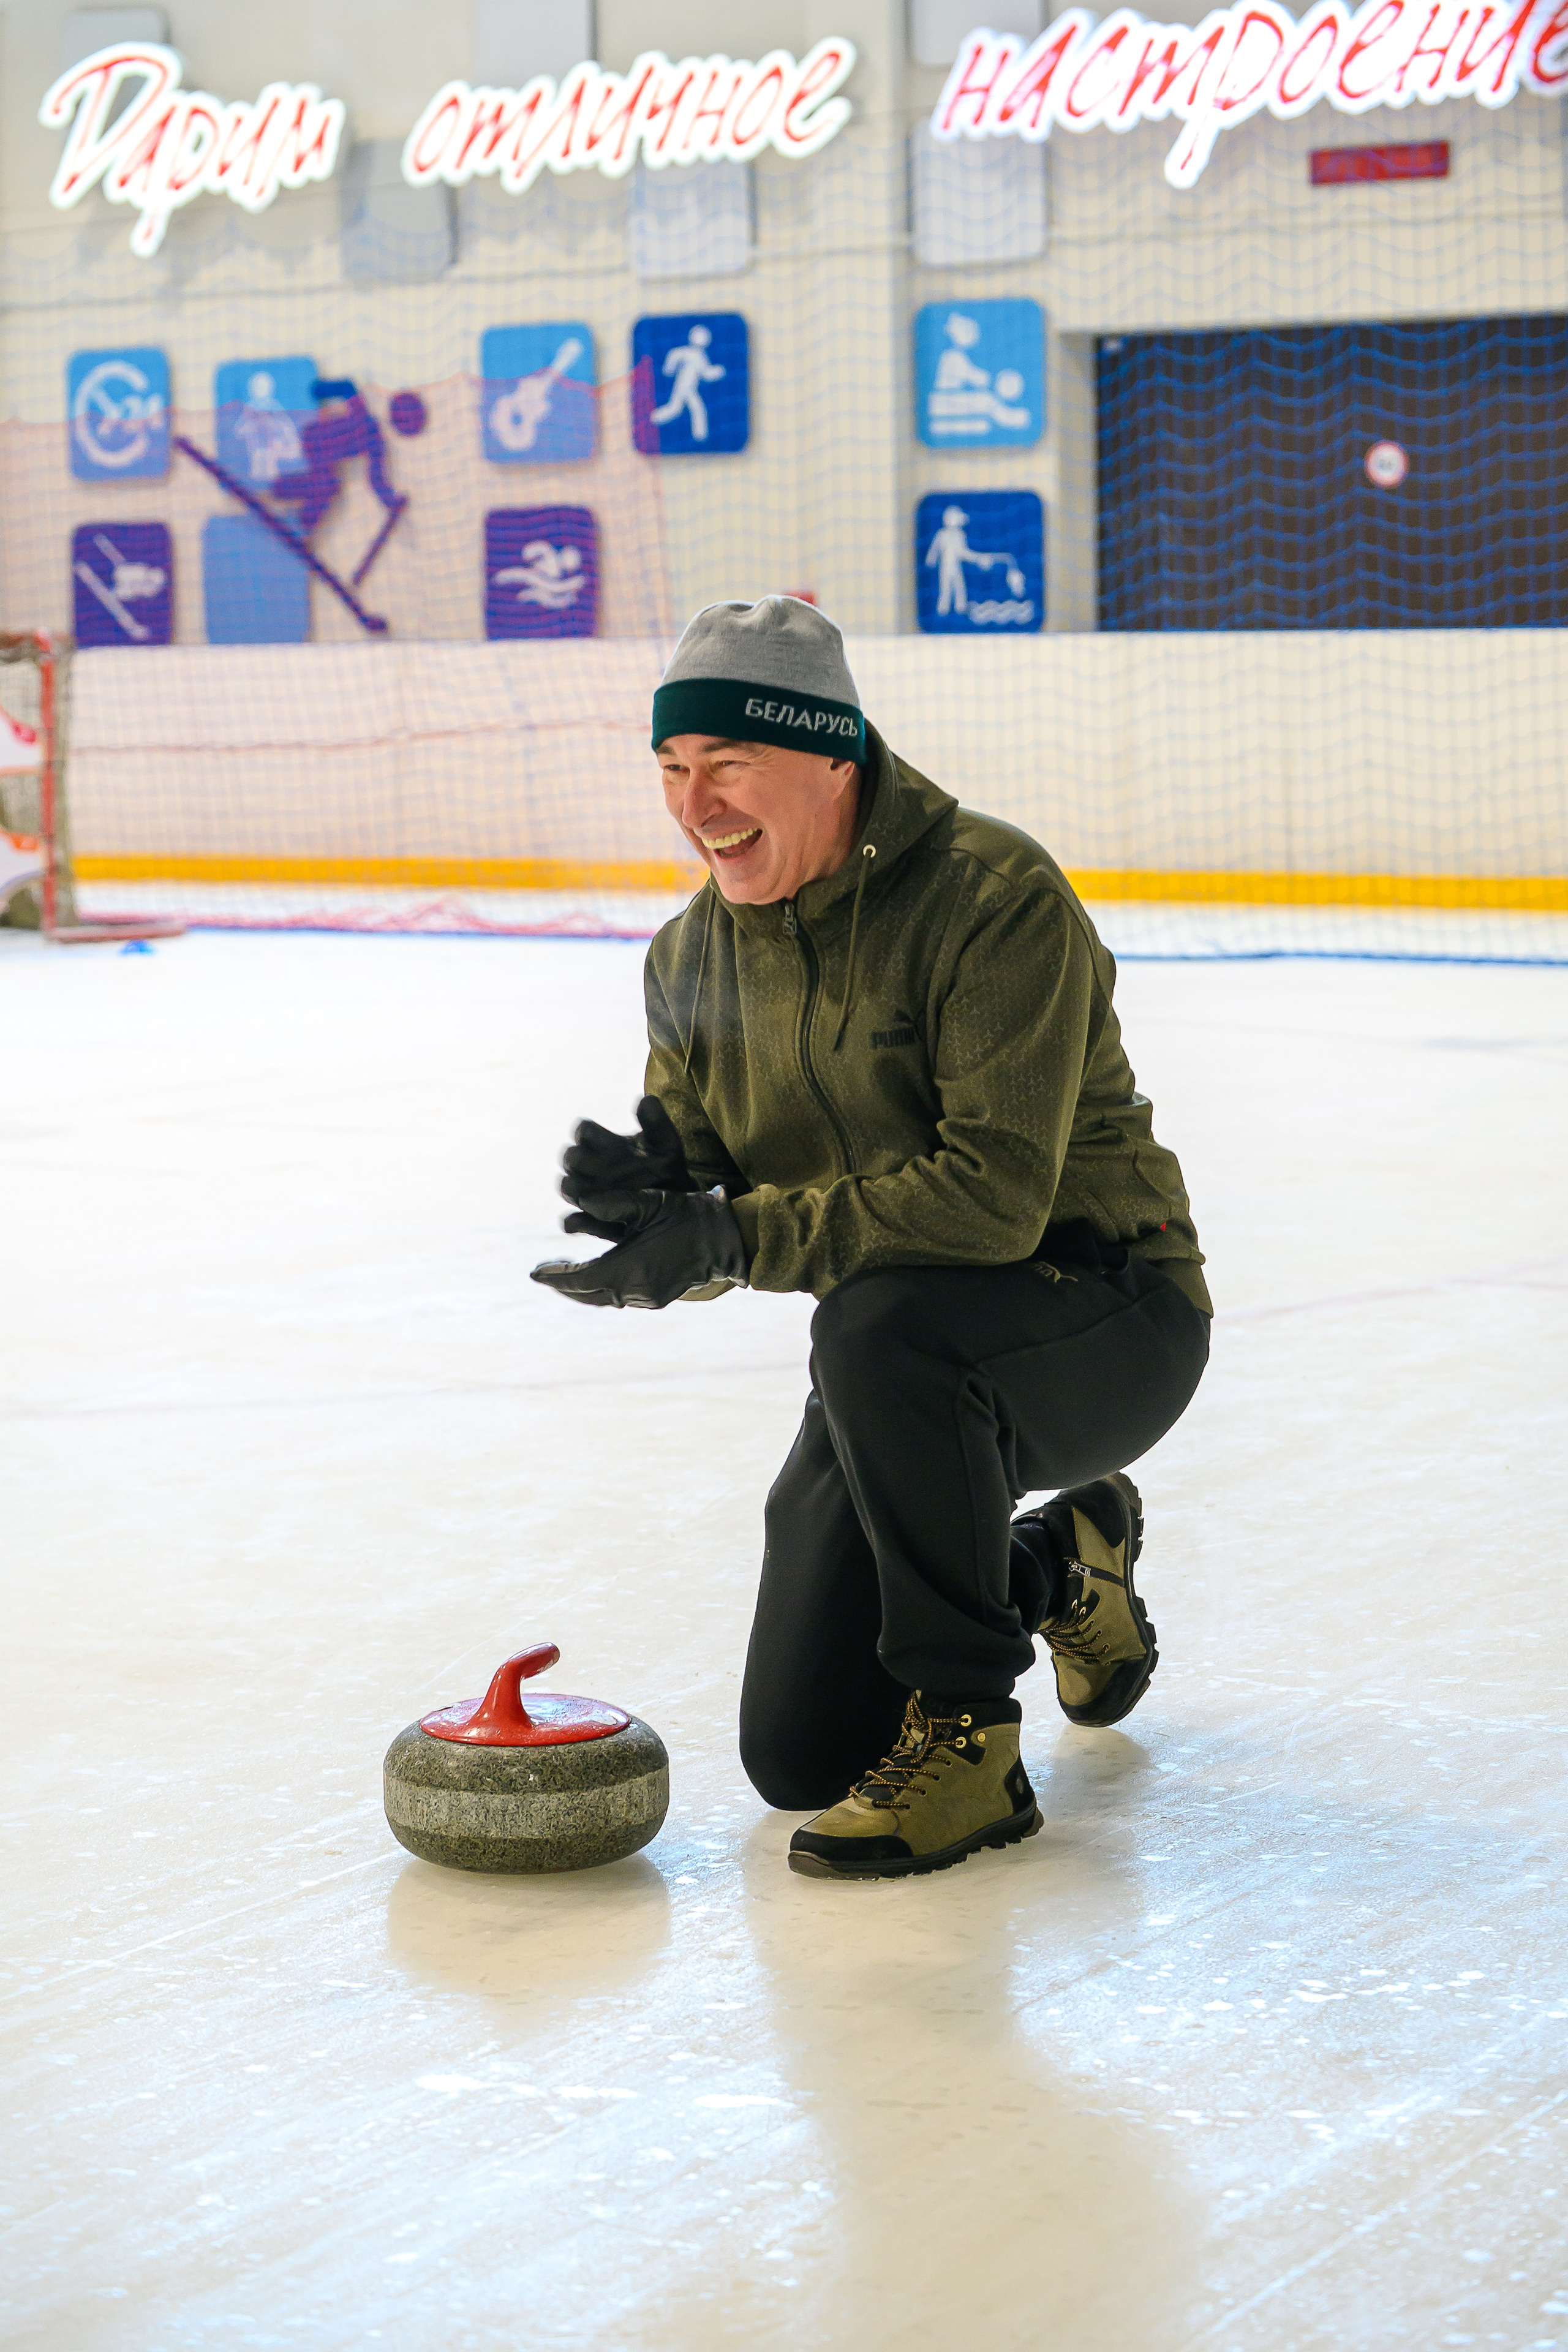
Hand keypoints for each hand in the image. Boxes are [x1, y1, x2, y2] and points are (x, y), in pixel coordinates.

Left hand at [532, 1189, 748, 1309]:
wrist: (726, 1239)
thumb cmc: (687, 1214)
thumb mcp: (649, 1202)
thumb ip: (612, 1202)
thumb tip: (580, 1200)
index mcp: (628, 1269)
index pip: (579, 1278)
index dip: (554, 1275)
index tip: (533, 1272)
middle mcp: (635, 1290)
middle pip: (586, 1293)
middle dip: (563, 1284)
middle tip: (543, 1272)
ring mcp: (649, 1298)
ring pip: (603, 1298)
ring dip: (582, 1287)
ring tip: (564, 1275)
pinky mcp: (659, 1298)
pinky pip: (621, 1297)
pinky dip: (602, 1289)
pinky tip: (597, 1277)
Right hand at [560, 1097, 692, 1233]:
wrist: (677, 1202)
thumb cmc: (667, 1167)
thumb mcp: (667, 1145)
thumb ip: (657, 1123)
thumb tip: (646, 1099)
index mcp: (603, 1143)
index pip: (583, 1131)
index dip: (589, 1135)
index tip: (610, 1144)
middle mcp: (590, 1167)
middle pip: (569, 1158)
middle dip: (582, 1162)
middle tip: (605, 1170)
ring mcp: (589, 1192)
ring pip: (567, 1187)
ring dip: (579, 1190)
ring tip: (603, 1196)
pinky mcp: (591, 1219)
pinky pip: (572, 1222)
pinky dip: (578, 1223)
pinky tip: (597, 1222)